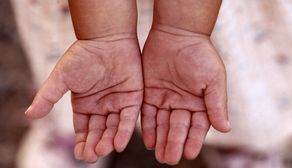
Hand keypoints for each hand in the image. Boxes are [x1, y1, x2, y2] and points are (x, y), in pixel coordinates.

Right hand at [25, 34, 142, 162]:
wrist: (107, 38)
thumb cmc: (83, 55)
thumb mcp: (62, 77)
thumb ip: (48, 96)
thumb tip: (29, 115)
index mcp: (85, 104)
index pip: (83, 129)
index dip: (82, 142)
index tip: (81, 154)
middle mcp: (102, 107)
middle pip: (99, 132)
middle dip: (95, 145)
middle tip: (92, 156)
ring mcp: (118, 103)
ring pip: (114, 128)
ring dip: (109, 141)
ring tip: (103, 150)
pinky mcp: (133, 98)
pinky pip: (129, 118)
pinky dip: (125, 131)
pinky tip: (119, 143)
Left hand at [141, 25, 230, 164]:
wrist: (177, 33)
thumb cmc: (200, 54)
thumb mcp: (213, 79)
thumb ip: (217, 104)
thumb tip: (226, 129)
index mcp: (200, 103)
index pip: (197, 126)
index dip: (193, 140)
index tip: (189, 154)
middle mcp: (183, 104)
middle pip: (178, 128)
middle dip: (174, 143)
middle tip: (169, 159)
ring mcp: (166, 99)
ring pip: (163, 124)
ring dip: (161, 139)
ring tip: (159, 155)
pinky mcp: (150, 93)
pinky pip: (148, 113)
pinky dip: (148, 127)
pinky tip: (148, 140)